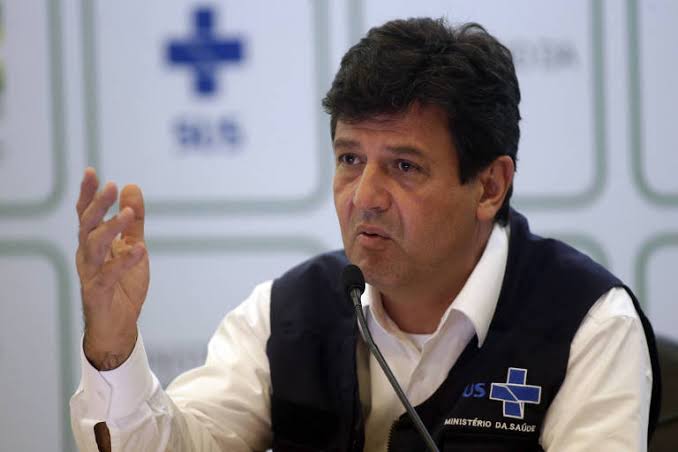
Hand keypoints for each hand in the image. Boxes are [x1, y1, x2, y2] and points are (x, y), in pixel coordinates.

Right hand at [76, 168, 149, 369]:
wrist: (118, 326)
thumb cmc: (123, 285)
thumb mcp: (132, 247)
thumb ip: (132, 221)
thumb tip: (131, 187)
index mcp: (93, 244)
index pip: (87, 214)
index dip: (88, 194)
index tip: (91, 172)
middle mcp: (87, 256)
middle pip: (87, 226)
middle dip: (97, 205)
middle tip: (111, 187)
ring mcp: (91, 274)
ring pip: (94, 247)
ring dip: (111, 228)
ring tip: (128, 213)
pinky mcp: (99, 293)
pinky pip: (110, 274)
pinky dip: (125, 261)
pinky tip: (140, 250)